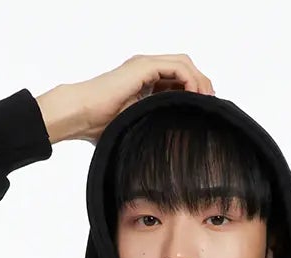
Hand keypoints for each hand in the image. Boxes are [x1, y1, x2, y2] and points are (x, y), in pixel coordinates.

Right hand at [36, 56, 215, 147]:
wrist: (79, 115)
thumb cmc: (96, 128)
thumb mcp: (131, 130)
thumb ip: (147, 131)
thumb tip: (162, 160)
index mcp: (142, 81)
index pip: (176, 81)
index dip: (192, 94)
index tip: (202, 114)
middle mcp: (145, 69)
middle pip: (184, 69)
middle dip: (201, 85)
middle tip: (211, 107)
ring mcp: (145, 65)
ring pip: (184, 64)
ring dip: (200, 82)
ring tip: (208, 102)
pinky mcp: (144, 66)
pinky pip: (178, 67)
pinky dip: (191, 80)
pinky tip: (196, 98)